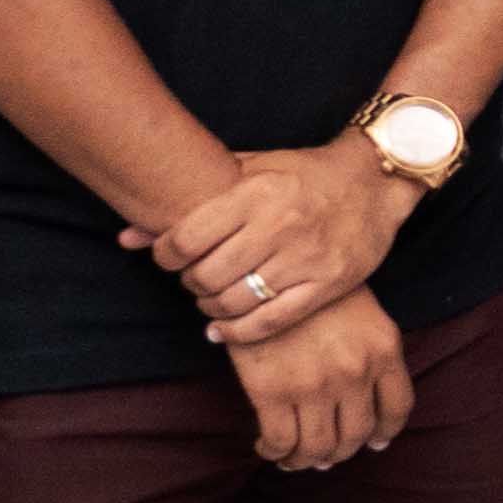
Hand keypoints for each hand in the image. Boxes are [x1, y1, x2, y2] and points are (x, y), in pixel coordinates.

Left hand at [137, 138, 416, 347]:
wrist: (375, 181)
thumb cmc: (304, 173)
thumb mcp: (249, 171)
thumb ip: (192, 200)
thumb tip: (127, 237)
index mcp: (256, 193)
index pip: (186, 239)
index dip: (165, 256)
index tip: (168, 259)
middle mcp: (279, 225)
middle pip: (207, 275)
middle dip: (190, 283)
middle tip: (193, 279)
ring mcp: (305, 258)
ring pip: (235, 301)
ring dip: (211, 307)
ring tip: (211, 299)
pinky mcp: (327, 283)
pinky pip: (270, 321)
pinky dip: (238, 331)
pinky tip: (223, 329)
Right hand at [225, 287, 415, 470]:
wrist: (264, 268)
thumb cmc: (313, 287)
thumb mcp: (363, 310)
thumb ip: (372, 348)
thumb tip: (366, 395)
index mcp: (384, 349)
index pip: (397, 408)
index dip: (385, 432)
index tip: (374, 443)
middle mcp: (356, 371)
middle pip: (356, 435)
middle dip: (341, 451)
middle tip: (326, 454)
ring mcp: (315, 384)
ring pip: (318, 447)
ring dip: (307, 460)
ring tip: (296, 458)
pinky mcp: (272, 391)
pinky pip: (281, 441)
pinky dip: (276, 453)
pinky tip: (268, 448)